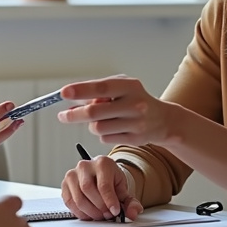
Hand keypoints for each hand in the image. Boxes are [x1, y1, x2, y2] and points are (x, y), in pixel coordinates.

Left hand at [57, 75, 177, 145]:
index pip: (101, 88)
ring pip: (97, 128)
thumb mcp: (122, 86)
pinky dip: (103, 134)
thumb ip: (100, 91)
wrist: (163, 120)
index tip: (64, 93)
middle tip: (63, 115)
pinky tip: (113, 128)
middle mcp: (134, 105)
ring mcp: (135, 124)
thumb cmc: (136, 99)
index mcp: (130, 87)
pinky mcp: (134, 139)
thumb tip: (74, 102)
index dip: (81, 90)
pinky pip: (105, 138)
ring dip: (92, 125)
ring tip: (101, 119)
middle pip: (94, 112)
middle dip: (74, 114)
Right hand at [61, 154, 142, 221]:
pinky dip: (80, 212)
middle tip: (107, 214)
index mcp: (102, 163)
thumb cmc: (111, 181)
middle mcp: (85, 166)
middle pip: (88, 189)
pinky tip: (89, 213)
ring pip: (78, 197)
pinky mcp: (65, 184)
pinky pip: (69, 202)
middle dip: (99, 206)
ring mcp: (73, 174)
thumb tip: (133, 213)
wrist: (101, 175)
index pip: (103, 184)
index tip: (115, 211)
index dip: (109, 201)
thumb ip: (131, 202)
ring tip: (99, 215)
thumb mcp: (123, 189)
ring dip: (90, 211)